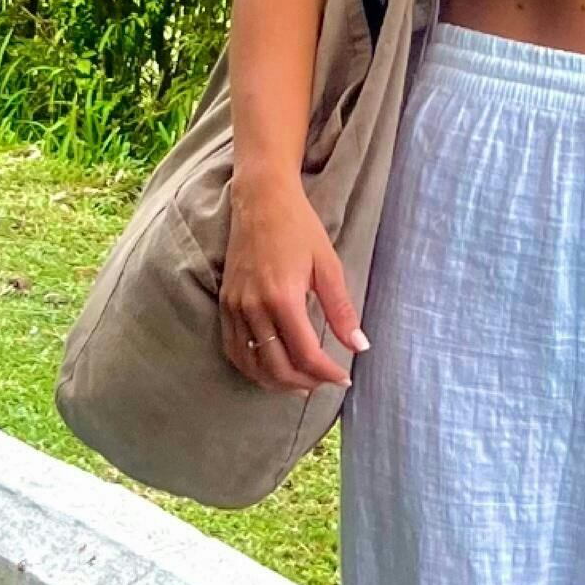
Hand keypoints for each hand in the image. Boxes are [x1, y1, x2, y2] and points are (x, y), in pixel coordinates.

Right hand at [220, 171, 366, 394]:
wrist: (260, 200)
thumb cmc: (299, 227)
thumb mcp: (328, 265)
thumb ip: (342, 309)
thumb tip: (360, 346)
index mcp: (283, 298)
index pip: (305, 354)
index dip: (327, 373)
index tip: (344, 378)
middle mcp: (254, 307)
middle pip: (277, 367)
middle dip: (305, 382)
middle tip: (325, 382)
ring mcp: (235, 307)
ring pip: (252, 364)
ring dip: (277, 381)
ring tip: (301, 383)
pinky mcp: (225, 304)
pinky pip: (233, 349)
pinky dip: (252, 367)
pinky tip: (270, 369)